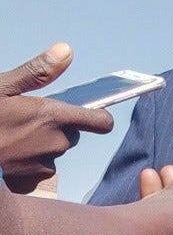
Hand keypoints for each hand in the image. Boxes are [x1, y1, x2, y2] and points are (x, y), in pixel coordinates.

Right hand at [0, 44, 113, 192]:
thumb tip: (66, 51)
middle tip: (28, 122)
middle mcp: (55, 143)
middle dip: (58, 128)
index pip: (101, 122)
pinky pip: (39, 172)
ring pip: (54, 153)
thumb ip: (37, 72)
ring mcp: (42, 166)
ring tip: (13, 139)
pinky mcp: (28, 183)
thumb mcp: (2, 86)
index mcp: (53, 117)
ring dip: (42, 147)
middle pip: (72, 134)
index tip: (93, 113)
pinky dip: (29, 165)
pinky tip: (9, 157)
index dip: (99, 117)